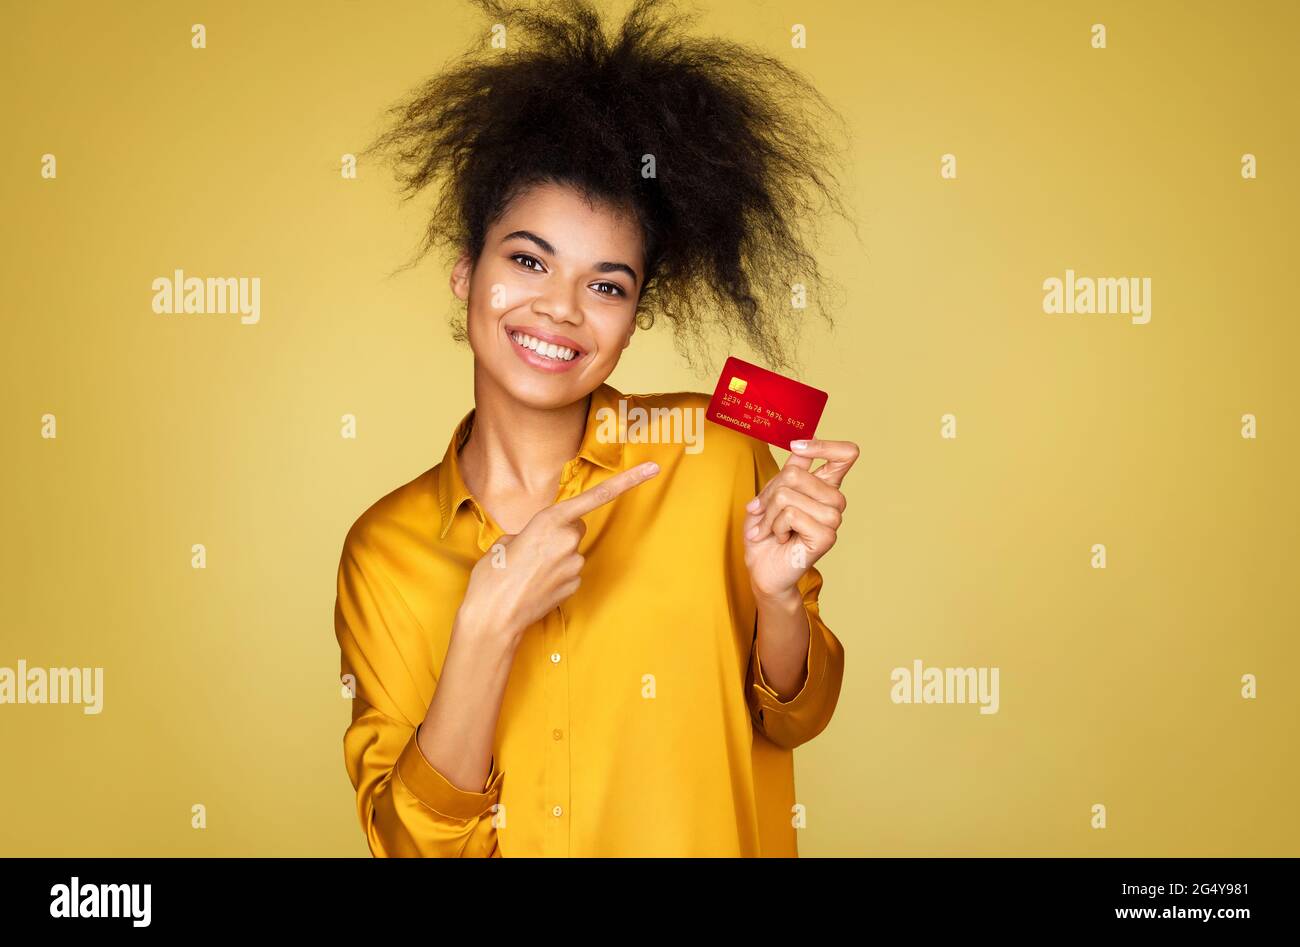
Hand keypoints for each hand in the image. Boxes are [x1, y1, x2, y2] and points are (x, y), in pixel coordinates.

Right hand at [458, 461, 660, 643]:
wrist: (493, 617)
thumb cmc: (492, 576)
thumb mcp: (505, 542)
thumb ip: (529, 533)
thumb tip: (535, 540)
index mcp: (549, 521)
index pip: (595, 496)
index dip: (627, 481)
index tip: (651, 469)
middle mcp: (568, 541)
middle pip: (576, 527)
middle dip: (561, 533)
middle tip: (532, 549)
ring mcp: (574, 565)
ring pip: (571, 552)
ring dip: (555, 557)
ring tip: (528, 571)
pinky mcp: (575, 585)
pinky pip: (569, 573)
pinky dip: (556, 576)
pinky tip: (536, 585)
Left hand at [743, 438, 858, 600]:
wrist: (762, 568)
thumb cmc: (766, 533)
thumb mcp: (770, 495)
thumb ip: (788, 472)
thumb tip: (798, 447)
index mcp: (825, 486)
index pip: (845, 454)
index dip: (823, 445)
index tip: (796, 447)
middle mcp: (834, 500)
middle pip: (797, 474)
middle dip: (768, 494)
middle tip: (762, 513)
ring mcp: (833, 520)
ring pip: (789, 495)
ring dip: (770, 514)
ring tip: (774, 529)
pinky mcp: (827, 537)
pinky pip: (791, 514)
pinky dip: (776, 526)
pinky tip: (782, 538)